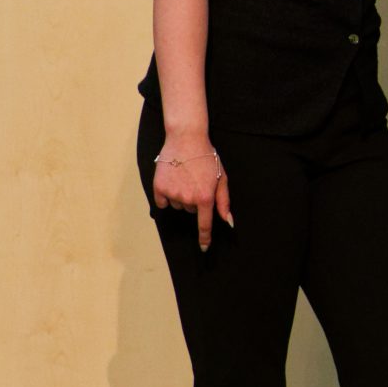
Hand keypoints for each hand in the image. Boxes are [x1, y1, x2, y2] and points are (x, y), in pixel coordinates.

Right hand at [151, 132, 233, 251]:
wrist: (186, 139)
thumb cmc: (206, 157)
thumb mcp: (221, 177)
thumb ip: (224, 201)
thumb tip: (228, 221)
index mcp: (206, 197)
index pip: (205, 224)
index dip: (204, 238)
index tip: (204, 248)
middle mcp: (189, 199)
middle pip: (191, 210)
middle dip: (194, 199)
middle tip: (195, 181)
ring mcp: (173, 194)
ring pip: (178, 205)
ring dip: (181, 196)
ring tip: (184, 177)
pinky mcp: (159, 188)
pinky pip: (163, 202)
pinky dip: (166, 195)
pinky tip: (172, 180)